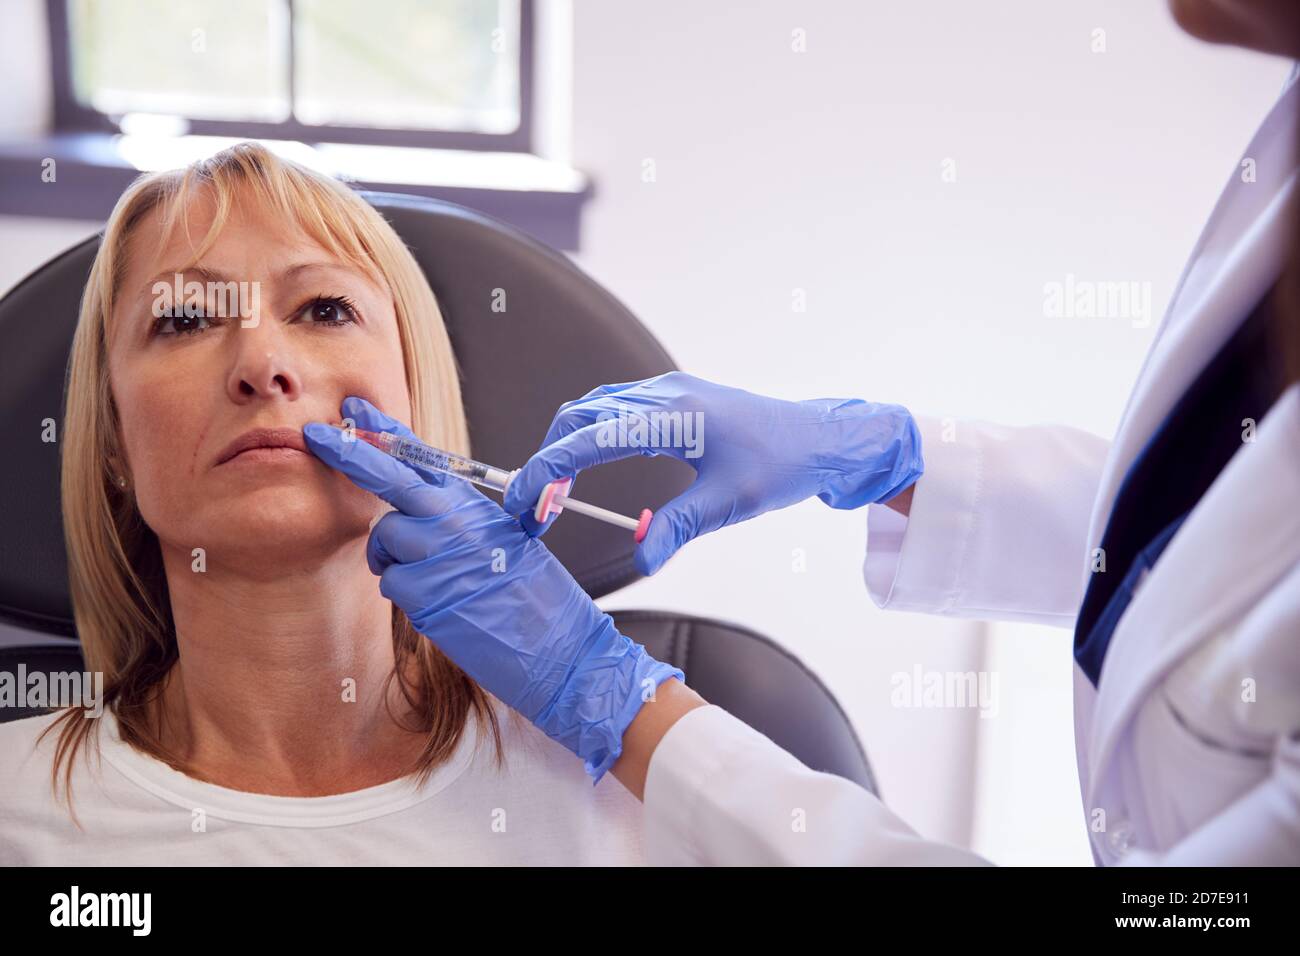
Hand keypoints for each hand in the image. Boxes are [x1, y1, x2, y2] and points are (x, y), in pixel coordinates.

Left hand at [303, 397, 683, 781]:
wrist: (559, 647)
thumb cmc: (535, 598)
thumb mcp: (505, 539)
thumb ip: (460, 519)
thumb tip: (416, 509)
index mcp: (474, 503)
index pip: (423, 456)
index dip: (386, 431)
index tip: (356, 411)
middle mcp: (454, 519)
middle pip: (388, 475)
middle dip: (349, 452)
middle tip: (316, 435)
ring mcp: (437, 553)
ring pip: (384, 538)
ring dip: (394, 559)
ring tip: (436, 581)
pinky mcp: (424, 593)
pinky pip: (391, 584)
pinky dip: (409, 597)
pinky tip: (445, 607)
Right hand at [502, 372, 923, 574]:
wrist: (819, 438)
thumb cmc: (781, 466)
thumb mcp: (727, 505)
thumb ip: (676, 530)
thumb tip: (640, 560)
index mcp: (672, 415)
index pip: (589, 439)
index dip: (547, 469)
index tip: (523, 500)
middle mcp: (663, 394)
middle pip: (580, 416)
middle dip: (549, 458)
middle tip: (535, 506)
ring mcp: (668, 391)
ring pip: (594, 409)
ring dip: (567, 445)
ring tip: (556, 492)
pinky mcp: (674, 398)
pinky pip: (616, 409)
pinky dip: (591, 436)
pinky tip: (590, 467)